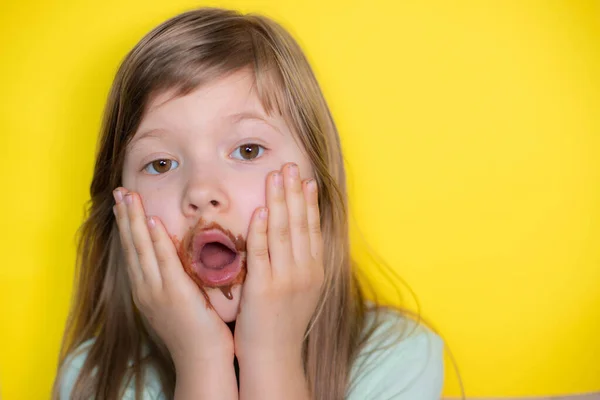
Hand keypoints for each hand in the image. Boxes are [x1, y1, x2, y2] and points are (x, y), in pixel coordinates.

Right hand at [112, 187, 233, 368]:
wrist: (202, 362)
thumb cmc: (198, 334)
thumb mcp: (182, 304)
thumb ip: (177, 281)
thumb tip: (181, 261)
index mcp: (147, 291)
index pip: (134, 252)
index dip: (128, 226)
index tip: (124, 204)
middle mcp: (146, 289)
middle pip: (132, 246)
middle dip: (125, 217)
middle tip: (119, 191)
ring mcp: (157, 292)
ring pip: (142, 248)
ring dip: (134, 220)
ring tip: (128, 196)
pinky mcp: (174, 294)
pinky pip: (163, 262)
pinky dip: (155, 240)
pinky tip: (151, 221)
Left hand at [234, 162, 323, 363]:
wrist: (275, 356)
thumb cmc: (284, 322)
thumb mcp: (303, 290)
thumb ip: (302, 263)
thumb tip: (299, 237)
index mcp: (315, 270)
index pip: (313, 228)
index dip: (309, 201)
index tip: (305, 178)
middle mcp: (305, 271)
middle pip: (300, 223)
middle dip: (294, 191)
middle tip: (290, 165)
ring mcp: (286, 279)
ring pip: (282, 232)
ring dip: (279, 201)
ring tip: (275, 176)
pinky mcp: (264, 288)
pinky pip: (262, 253)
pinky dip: (261, 230)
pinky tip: (260, 210)